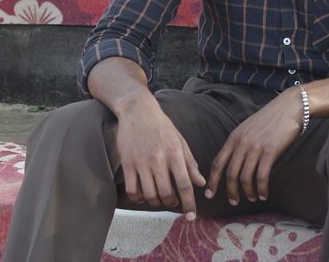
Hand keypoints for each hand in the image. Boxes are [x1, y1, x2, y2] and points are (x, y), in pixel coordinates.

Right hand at [116, 96, 205, 220]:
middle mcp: (158, 158)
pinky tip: (143, 197)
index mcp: (175, 152)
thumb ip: (190, 163)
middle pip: (166, 192)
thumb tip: (200, 183)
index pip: (185, 183)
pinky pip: (132, 189)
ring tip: (160, 199)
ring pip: (149, 194)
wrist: (138, 111)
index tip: (192, 216)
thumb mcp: (180, 141)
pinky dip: (138, 199)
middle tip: (174, 203)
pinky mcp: (127, 163)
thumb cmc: (162, 126)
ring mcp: (141, 161)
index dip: (189, 203)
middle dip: (172, 204)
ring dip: (156, 202)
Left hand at [205, 89, 301, 205]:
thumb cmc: (271, 118)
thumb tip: (234, 162)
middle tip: (234, 202)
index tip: (209, 194)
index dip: (212, 181)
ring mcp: (256, 146)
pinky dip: (262, 188)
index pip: (218, 163)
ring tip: (253, 198)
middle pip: (230, 174)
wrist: (291, 106)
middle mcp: (242, 142)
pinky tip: (264, 194)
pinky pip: (262, 176)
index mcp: (234, 137)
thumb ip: (239, 143)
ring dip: (248, 192)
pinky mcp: (270, 150)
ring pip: (245, 177)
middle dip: (231, 191)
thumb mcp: (248, 128)